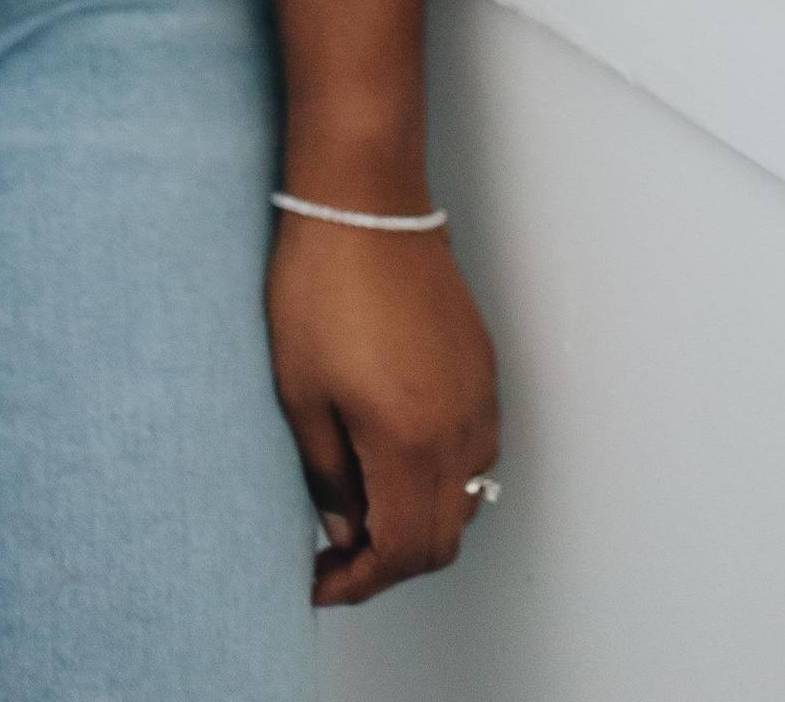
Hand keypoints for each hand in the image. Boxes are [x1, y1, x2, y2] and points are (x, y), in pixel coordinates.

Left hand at [267, 214, 499, 606]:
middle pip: (443, 538)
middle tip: (337, 555)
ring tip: (361, 508)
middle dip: (391, 562)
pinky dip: (441, 479)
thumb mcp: (301, 389)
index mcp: (412, 442)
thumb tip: (343, 527)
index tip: (323, 580)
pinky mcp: (483, 370)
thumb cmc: (323, 284)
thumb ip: (327, 472)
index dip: (362, 582)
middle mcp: (461, 431)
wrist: (365, 202)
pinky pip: (476, 454)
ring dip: (419, 521)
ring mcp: (481, 400)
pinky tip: (395, 460)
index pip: (405, 551)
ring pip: (466, 500)